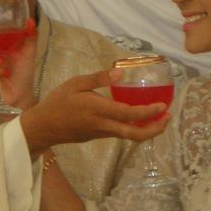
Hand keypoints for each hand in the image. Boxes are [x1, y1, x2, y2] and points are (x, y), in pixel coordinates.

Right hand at [21, 69, 170, 153]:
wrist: (43, 127)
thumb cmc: (58, 102)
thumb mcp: (75, 83)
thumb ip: (98, 78)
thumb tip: (120, 73)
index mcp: (98, 110)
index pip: (129, 114)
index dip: (149, 113)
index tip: (164, 106)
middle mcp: (103, 125)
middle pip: (135, 134)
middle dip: (155, 129)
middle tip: (168, 118)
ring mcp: (101, 134)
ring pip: (129, 136)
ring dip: (147, 129)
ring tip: (158, 116)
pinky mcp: (98, 137)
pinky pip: (121, 133)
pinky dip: (134, 128)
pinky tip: (137, 117)